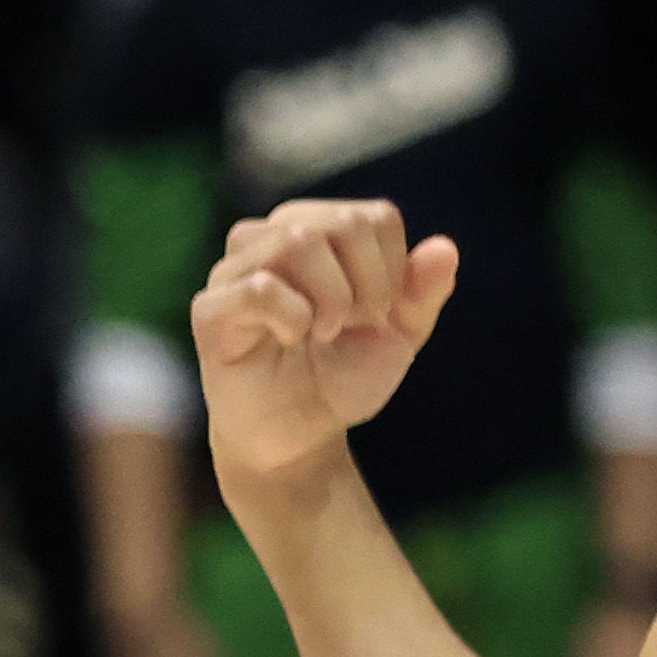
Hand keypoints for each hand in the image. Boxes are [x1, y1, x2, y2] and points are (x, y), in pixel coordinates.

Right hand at [191, 201, 458, 496]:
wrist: (299, 439)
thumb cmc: (341, 378)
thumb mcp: (398, 336)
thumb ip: (423, 292)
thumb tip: (445, 249)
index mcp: (316, 230)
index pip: (373, 217)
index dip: (393, 270)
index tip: (377, 315)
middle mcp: (270, 238)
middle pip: (339, 224)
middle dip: (367, 285)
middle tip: (353, 327)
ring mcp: (233, 271)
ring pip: (297, 241)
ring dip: (332, 299)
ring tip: (324, 333)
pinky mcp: (211, 311)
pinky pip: (259, 288)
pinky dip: (294, 317)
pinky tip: (291, 339)